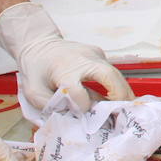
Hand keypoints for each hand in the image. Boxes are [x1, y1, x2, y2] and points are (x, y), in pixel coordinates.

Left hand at [0, 2, 132, 109]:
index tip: (84, 116)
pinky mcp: (99, 53)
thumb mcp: (33, 91)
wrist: (39, 44)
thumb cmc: (35, 70)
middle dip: (119, 94)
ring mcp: (94, 54)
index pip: (79, 92)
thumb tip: (71, 116)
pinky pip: (110, 70)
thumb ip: (49, 105)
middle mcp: (83, 60)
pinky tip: (117, 96)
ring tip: (127, 107)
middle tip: (126, 110)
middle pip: (108, 76)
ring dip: (123, 90)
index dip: (83, 106)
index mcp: (64, 71)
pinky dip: (116, 83)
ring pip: (115, 72)